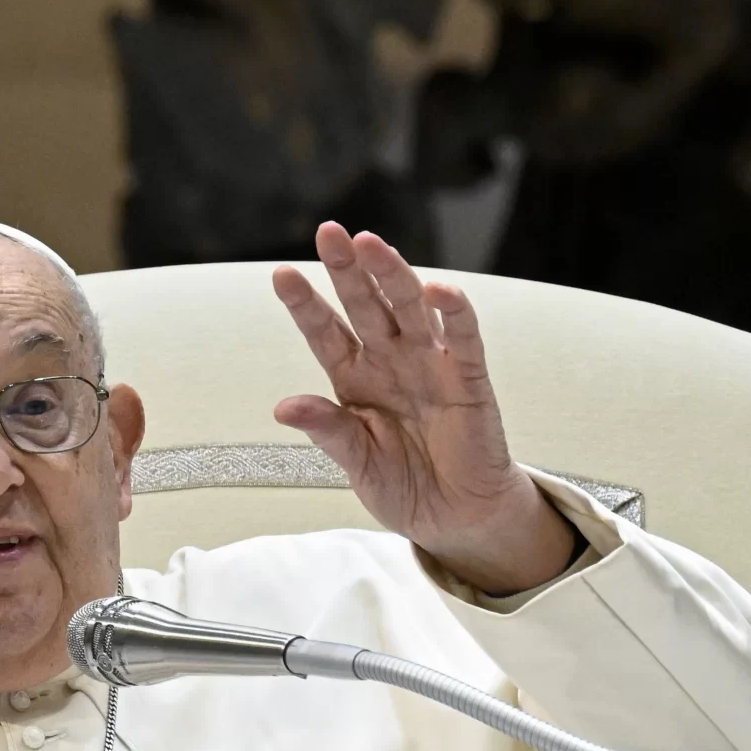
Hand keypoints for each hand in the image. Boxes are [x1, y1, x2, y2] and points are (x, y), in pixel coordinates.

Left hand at [272, 223, 599, 596]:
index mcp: (355, 378)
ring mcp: (430, 364)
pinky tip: (438, 289)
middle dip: (347, 269)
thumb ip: (329, 431)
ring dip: (392, 274)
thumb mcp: (357, 463)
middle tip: (328, 231)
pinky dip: (454, 312)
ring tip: (370, 243)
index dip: (305, 305)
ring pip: (410, 308)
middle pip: (366, 305)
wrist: (456, 518)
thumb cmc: (404, 485)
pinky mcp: (469, 378)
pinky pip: (463, 338)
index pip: (326, 332)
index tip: (282, 275)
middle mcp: (391, 361)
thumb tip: (283, 407)